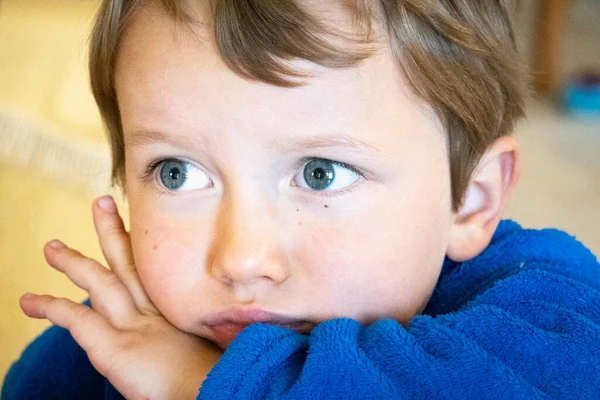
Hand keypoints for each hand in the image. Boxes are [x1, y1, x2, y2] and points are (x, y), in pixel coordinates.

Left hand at [20, 196, 222, 399]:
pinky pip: (77, 320)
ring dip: (74, 262)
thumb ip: (199, 332)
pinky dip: (54, 308)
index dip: (144, 247)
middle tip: (102, 202)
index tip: (139, 225)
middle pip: (131, 261)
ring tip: (52, 247)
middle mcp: (158, 308)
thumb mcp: (211, 346)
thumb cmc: (216, 375)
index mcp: (181, 310)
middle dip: (115, 232)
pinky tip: (30, 302)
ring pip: (100, 282)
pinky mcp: (115, 346)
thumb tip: (207, 333)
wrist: (216, 390)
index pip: (156, 271)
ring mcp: (135, 324)